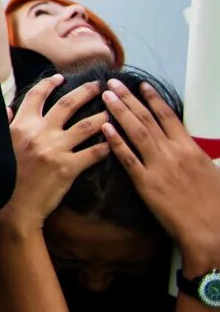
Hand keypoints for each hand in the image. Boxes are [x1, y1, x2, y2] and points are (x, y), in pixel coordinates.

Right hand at [0, 73, 109, 227]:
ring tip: (115, 110)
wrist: (11, 207)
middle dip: (86, 91)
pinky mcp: (68, 167)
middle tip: (100, 85)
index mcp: (21, 125)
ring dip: (103, 116)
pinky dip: (106, 147)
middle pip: (67, 104)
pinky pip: (93, 153)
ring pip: (86, 126)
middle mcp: (39, 132)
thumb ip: (4, 123)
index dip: (49, 84)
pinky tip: (116, 142)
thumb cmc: (1, 177)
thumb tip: (7, 107)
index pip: (36, 96)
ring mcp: (55, 149)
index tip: (60, 77)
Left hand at [102, 78, 219, 264]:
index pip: (168, 117)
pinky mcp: (146, 184)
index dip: (153, 99)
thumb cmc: (214, 204)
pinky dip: (115, 142)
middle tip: (112, 82)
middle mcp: (173, 153)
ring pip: (136, 132)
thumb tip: (186, 144)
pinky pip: (128, 159)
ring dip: (119, 112)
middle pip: (147, 119)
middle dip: (129, 99)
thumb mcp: (210, 171)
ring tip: (106, 96)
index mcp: (191, 148)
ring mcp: (159, 167)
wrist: (210, 229)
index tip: (141, 85)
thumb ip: (194, 154)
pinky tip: (104, 128)